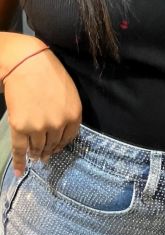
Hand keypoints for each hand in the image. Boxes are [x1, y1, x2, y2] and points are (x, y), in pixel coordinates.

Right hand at [3, 48, 81, 176]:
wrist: (26, 63)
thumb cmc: (49, 72)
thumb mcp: (68, 91)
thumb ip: (67, 111)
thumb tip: (59, 130)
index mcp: (74, 114)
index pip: (70, 137)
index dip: (62, 144)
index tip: (57, 148)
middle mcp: (58, 123)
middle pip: (53, 144)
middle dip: (49, 151)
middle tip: (45, 155)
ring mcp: (39, 127)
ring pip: (38, 148)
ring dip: (36, 154)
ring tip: (34, 156)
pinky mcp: (20, 127)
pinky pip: (20, 150)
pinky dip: (20, 162)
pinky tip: (20, 171)